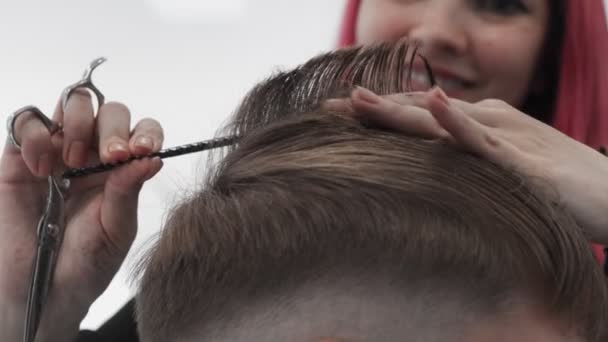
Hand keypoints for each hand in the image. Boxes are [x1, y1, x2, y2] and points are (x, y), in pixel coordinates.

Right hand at [0, 90, 162, 340]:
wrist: (41, 290)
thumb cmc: (86, 263)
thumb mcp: (116, 231)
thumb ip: (128, 192)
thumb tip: (152, 159)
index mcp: (123, 170)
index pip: (142, 131)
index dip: (146, 132)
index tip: (143, 149)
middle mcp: (93, 155)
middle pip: (110, 110)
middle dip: (114, 126)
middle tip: (112, 156)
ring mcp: (57, 152)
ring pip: (72, 103)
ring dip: (78, 122)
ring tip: (73, 161)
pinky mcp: (19, 158)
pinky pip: (26, 121)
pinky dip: (36, 134)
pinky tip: (40, 166)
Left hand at [324, 87, 607, 245]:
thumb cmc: (556, 188)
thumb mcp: (498, 176)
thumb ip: (464, 170)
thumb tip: (427, 175)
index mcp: (475, 131)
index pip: (417, 120)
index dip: (377, 117)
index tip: (335, 119)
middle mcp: (484, 126)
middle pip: (419, 116)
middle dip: (373, 110)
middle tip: (329, 106)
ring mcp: (502, 140)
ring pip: (441, 122)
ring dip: (400, 108)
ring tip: (360, 98)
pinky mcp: (523, 161)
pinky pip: (485, 139)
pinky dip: (459, 122)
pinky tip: (437, 104)